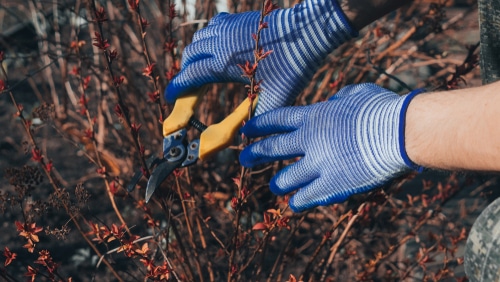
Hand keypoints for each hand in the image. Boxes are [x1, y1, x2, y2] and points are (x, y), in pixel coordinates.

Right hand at [165, 0, 356, 114]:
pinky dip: (206, 39)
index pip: (190, 76)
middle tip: (187, 88)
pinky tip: (214, 48)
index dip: (177, 88)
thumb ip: (258, 119)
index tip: (170, 97)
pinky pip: (211, 27)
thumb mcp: (275, 98)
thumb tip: (245, 139)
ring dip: (194, 56)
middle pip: (190, 57)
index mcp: (223, 63)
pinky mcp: (236, 20)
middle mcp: (220, 42)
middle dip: (185, 73)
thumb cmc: (292, 67)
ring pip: (198, 40)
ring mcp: (227, 28)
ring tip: (198, 70)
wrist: (307, 33)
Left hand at [239, 83, 422, 211]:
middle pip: (273, 149)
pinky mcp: (332, 185)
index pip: (277, 121)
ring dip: (278, 183)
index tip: (247, 132)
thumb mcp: (356, 94)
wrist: (401, 132)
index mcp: (314, 116)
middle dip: (255, 154)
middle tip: (244, 159)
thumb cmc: (383, 109)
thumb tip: (333, 101)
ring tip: (275, 187)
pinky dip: (298, 200)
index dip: (259, 126)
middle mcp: (309, 140)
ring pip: (286, 178)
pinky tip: (294, 203)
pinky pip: (307, 196)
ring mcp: (319, 164)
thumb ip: (339, 100)